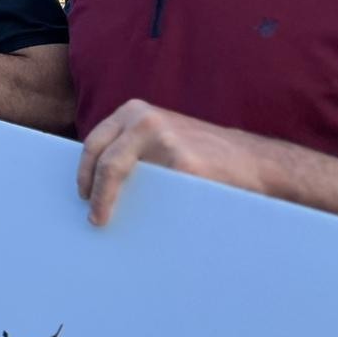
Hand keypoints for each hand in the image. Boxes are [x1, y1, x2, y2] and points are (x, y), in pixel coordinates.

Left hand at [77, 100, 267, 226]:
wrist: (255, 161)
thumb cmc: (201, 153)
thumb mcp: (159, 133)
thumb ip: (130, 143)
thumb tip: (91, 175)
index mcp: (135, 111)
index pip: (95, 143)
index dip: (84, 172)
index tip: (82, 195)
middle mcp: (145, 120)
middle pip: (103, 160)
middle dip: (93, 191)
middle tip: (93, 216)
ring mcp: (166, 141)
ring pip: (121, 174)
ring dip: (109, 201)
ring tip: (105, 220)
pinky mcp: (184, 165)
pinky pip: (153, 195)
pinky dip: (143, 211)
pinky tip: (143, 224)